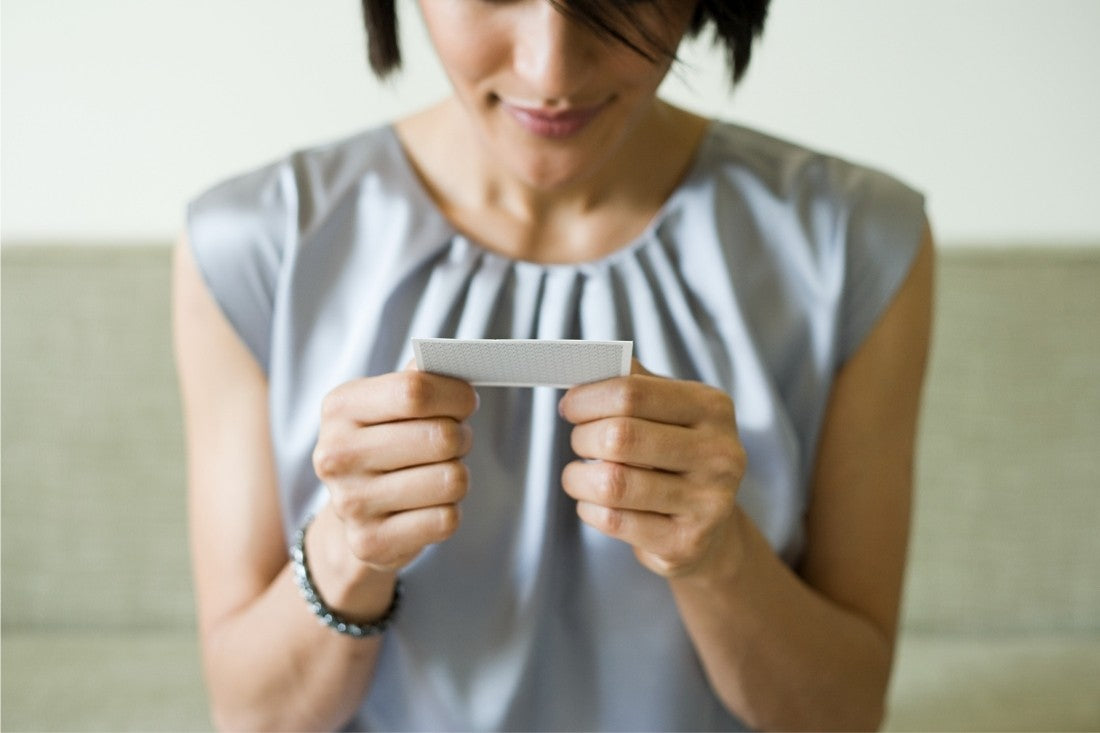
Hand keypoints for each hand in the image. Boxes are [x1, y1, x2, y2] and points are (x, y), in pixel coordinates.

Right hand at [313, 363, 477, 572]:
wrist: (353, 511)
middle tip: (454, 442)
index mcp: (340, 408)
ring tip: (437, 473)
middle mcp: (336, 455)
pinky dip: (448, 511)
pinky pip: (446, 519)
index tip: (466, 402)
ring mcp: (350, 503)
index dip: (456, 395)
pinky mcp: (371, 543)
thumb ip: (417, 380)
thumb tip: (452, 361)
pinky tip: (427, 506)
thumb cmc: (383, 443)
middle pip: (440, 437)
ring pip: (451, 479)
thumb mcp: (387, 405)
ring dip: (457, 475)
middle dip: (461, 437)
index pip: (415, 391)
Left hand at [559, 360, 746, 577]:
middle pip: (620, 436)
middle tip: (579, 441)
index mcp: (712, 408)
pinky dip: (589, 508)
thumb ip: (632, 383)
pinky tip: (597, 503)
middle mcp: (719, 453)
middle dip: (582, 437)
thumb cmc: (676, 458)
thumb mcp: (668, 412)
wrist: (711, 530)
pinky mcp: (686, 543)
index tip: (570, 407)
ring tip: (582, 474)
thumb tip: (584, 363)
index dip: (587, 398)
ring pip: (612, 483)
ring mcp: (707, 502)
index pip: (632, 392)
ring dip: (579, 477)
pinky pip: (612, 520)